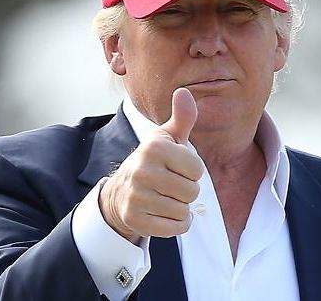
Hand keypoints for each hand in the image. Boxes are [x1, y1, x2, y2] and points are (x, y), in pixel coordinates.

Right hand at [99, 88, 204, 242]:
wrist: (123, 190)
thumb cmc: (154, 161)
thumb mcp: (167, 137)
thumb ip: (182, 117)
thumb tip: (184, 92)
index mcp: (154, 148)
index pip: (197, 170)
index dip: (192, 171)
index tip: (177, 168)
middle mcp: (142, 170)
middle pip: (192, 192)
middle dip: (187, 191)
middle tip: (170, 184)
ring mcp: (136, 196)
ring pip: (183, 211)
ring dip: (181, 208)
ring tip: (165, 198)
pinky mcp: (135, 219)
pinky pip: (175, 229)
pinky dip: (176, 225)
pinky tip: (164, 214)